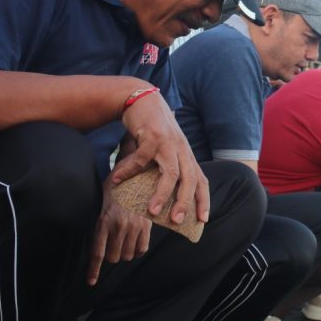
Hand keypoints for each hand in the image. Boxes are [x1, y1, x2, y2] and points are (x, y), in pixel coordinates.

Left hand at [86, 184, 151, 284]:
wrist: (137, 172)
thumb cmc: (115, 187)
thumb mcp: (99, 200)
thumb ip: (97, 219)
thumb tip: (93, 238)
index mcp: (103, 221)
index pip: (97, 253)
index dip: (94, 270)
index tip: (91, 282)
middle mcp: (118, 226)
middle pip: (113, 257)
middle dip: (110, 257)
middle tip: (111, 247)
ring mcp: (134, 227)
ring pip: (127, 255)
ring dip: (124, 253)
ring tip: (122, 243)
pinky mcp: (147, 226)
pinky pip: (142, 249)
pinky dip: (137, 250)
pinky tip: (134, 243)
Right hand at [111, 89, 208, 225]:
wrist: (141, 99)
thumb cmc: (151, 130)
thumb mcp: (163, 150)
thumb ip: (163, 169)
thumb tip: (157, 197)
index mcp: (186, 155)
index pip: (201, 180)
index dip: (203, 200)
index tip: (203, 220)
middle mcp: (182, 149)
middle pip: (190, 179)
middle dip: (185, 202)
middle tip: (177, 221)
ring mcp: (168, 142)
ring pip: (172, 172)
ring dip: (162, 193)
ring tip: (152, 211)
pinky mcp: (152, 136)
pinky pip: (141, 159)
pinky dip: (128, 170)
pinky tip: (117, 180)